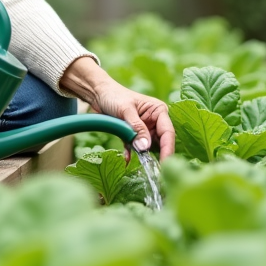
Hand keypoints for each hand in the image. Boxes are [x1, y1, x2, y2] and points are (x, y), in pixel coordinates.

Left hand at [59, 57, 175, 160]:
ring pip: (148, 147)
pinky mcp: (134, 135)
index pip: (167, 132)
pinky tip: (126, 159)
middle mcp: (155, 121)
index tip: (165, 164)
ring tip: (141, 164)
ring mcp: (144, 129)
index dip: (168, 149)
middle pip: (161, 142)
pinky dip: (131, 153)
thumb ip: (136, 128)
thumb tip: (145, 147)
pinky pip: (135, 148)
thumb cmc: (114, 95)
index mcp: (158, 111)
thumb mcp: (126, 111)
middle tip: (156, 170)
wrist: (98, 94)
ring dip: (143, 155)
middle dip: (157, 155)